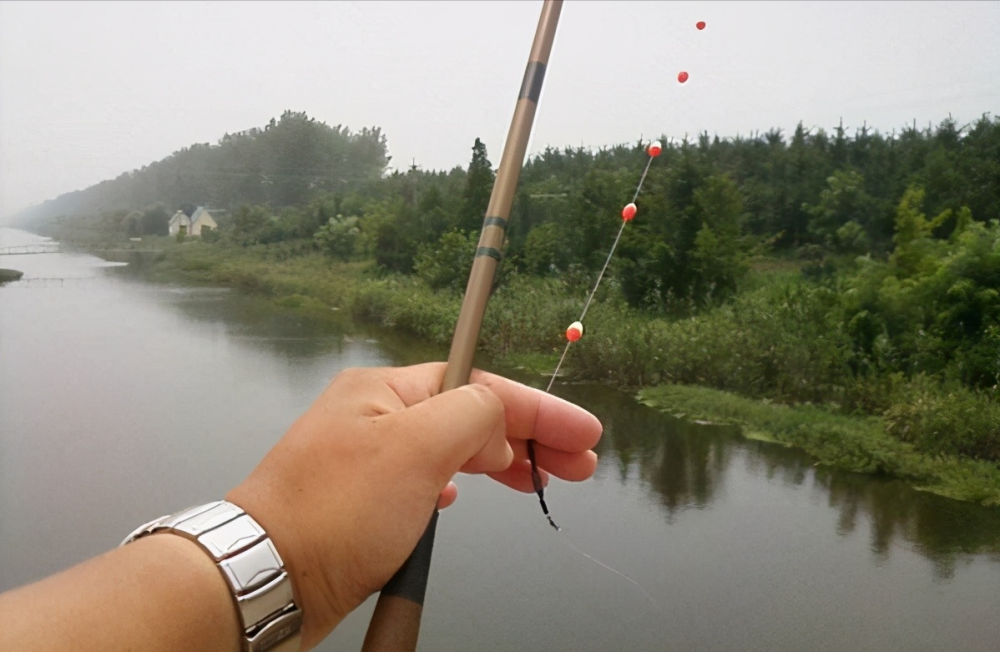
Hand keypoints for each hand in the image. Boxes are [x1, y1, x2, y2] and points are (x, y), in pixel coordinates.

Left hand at [225, 363, 601, 649]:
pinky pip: (424, 479)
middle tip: (577, 465)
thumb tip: (499, 422)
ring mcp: (367, 458)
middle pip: (470, 416)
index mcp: (386, 390)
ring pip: (451, 449)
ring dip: (498, 463)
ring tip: (540, 482)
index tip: (585, 435)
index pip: (481, 386)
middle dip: (528, 438)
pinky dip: (456, 484)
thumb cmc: (335, 512)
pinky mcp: (362, 500)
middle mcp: (376, 415)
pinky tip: (464, 496)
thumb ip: (471, 418)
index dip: (540, 409)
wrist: (264, 576)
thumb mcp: (416, 450)